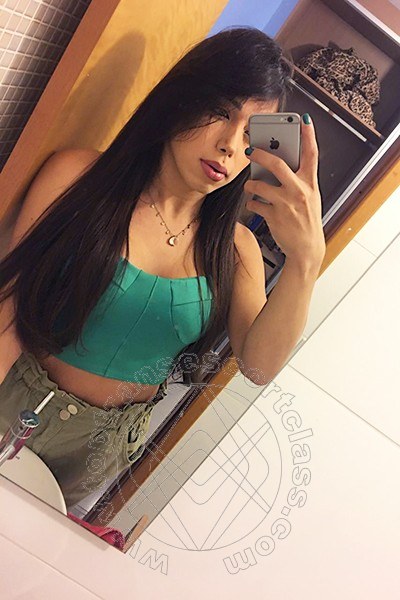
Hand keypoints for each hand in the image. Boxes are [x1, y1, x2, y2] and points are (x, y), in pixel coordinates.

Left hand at [243, 114, 325, 266]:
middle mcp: (299, 191)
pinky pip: (255, 204)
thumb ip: (298, 180)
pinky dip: (252, 203)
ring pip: (259, 185)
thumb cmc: (306, 220)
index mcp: (310, 184)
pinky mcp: (274, 216)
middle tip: (251, 150)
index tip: (305, 120)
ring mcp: (286, 204)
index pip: (312, 154)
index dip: (309, 135)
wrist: (306, 248)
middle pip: (277, 164)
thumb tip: (277, 164)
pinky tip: (254, 204)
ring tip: (250, 185)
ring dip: (250, 184)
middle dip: (261, 154)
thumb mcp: (309, 197)